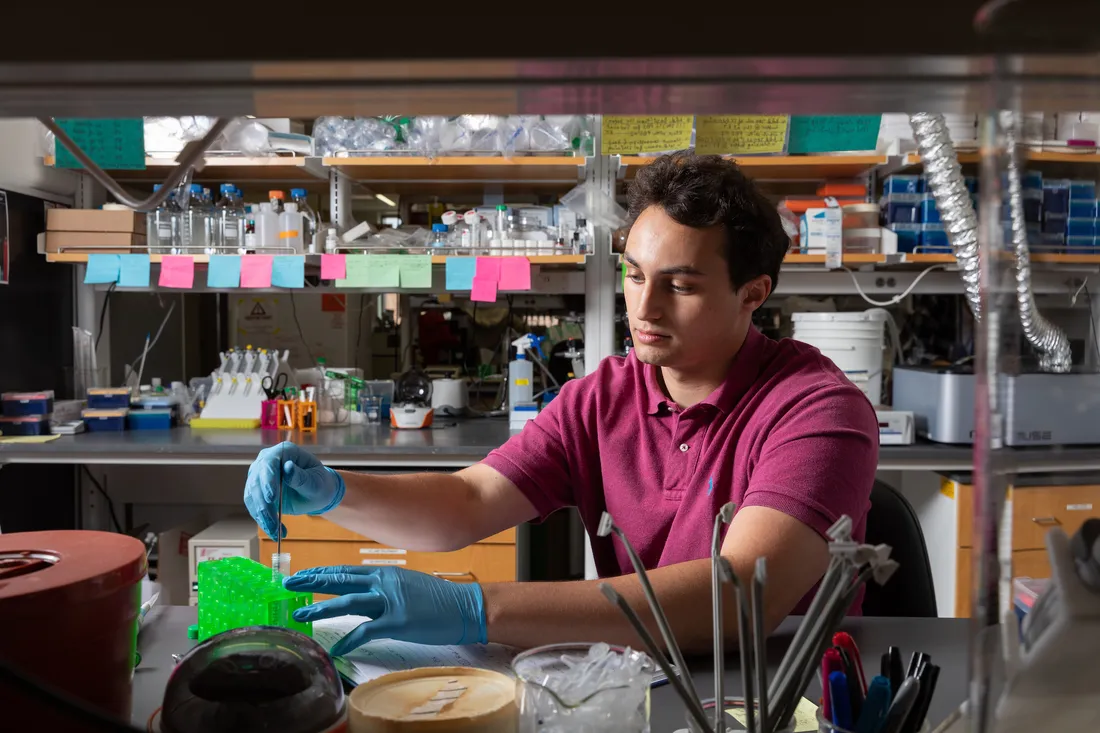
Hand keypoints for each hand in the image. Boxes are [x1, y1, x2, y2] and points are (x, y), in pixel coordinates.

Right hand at [244, 441, 345, 539]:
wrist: (316, 493)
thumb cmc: (320, 484)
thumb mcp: (316, 483)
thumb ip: (301, 477)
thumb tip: (287, 467)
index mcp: (285, 452)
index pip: (269, 463)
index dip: (268, 480)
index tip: (272, 498)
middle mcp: (267, 461)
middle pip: (256, 482)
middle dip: (264, 505)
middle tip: (273, 522)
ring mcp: (259, 476)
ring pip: (252, 497)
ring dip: (262, 516)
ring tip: (276, 531)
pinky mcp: (257, 491)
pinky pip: (254, 506)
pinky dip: (262, 520)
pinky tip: (274, 531)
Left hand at [284, 565, 486, 655]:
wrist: (465, 606)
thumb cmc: (440, 598)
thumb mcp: (409, 584)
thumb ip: (387, 587)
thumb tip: (369, 593)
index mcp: (387, 573)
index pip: (347, 571)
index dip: (323, 573)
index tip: (304, 575)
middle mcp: (385, 583)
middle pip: (341, 581)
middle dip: (313, 583)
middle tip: (289, 585)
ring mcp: (390, 602)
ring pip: (347, 602)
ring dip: (321, 609)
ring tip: (300, 616)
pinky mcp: (397, 622)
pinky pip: (365, 631)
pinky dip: (348, 640)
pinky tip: (336, 649)